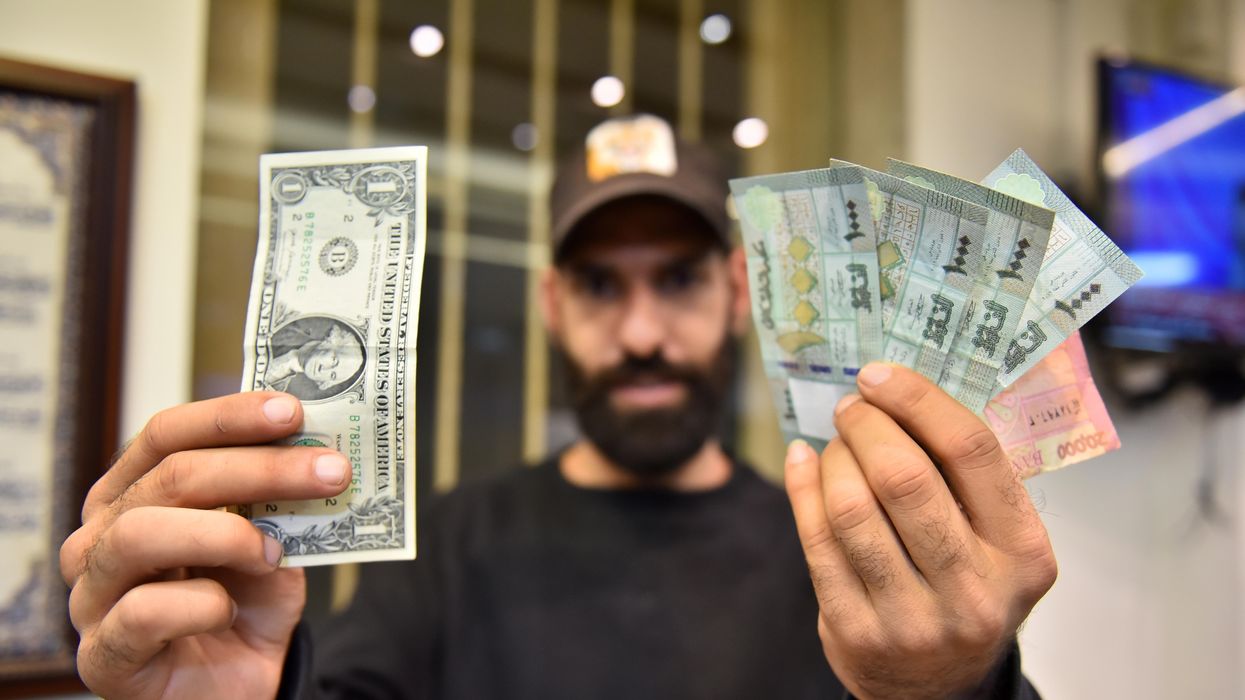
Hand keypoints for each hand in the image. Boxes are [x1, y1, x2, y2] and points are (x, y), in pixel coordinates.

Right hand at [59, 392, 350, 698]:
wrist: (238, 685)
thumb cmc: (244, 603)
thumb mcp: (270, 541)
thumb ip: (276, 502)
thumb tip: (316, 452)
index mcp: (132, 493)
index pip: (166, 435)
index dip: (228, 417)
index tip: (293, 411)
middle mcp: (100, 535)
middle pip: (169, 477)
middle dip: (260, 468)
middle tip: (330, 470)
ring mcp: (92, 594)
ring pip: (140, 534)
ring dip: (225, 534)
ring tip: (274, 553)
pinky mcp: (103, 654)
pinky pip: (143, 612)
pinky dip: (201, 605)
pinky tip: (229, 609)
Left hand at [784, 363, 1056, 698]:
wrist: (936, 687)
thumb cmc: (965, 586)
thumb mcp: (996, 541)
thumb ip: (967, 478)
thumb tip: (899, 390)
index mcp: (1023, 552)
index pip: (971, 451)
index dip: (918, 401)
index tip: (880, 375)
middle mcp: (975, 590)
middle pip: (905, 477)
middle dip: (866, 426)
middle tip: (850, 407)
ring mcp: (913, 619)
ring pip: (852, 508)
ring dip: (833, 457)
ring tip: (835, 443)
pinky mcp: (857, 632)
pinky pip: (816, 541)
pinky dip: (802, 488)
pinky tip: (802, 462)